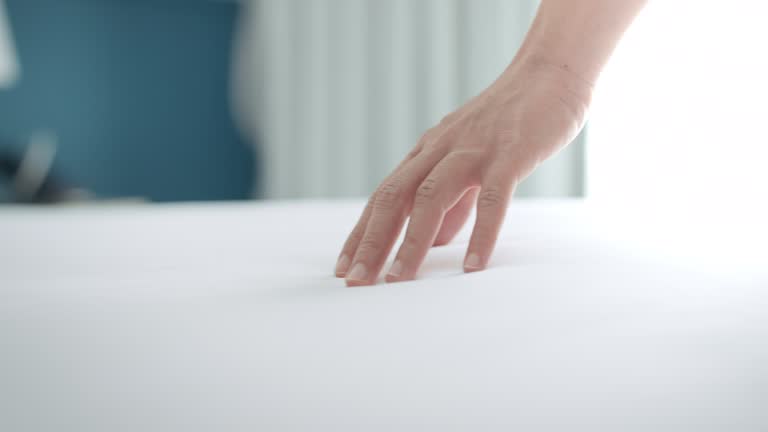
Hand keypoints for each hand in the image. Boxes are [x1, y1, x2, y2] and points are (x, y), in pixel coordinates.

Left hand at [335, 58, 592, 285]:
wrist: (551, 74)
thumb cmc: (512, 122)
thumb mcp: (470, 161)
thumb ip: (452, 202)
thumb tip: (433, 242)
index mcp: (428, 152)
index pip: (385, 196)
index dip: (362, 233)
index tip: (344, 268)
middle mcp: (440, 149)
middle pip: (394, 197)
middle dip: (371, 242)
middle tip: (355, 282)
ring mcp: (473, 150)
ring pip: (431, 197)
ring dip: (412, 241)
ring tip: (399, 280)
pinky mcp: (509, 154)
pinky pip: (491, 198)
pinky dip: (480, 233)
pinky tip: (472, 266)